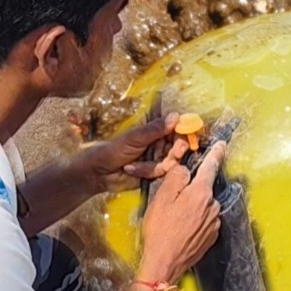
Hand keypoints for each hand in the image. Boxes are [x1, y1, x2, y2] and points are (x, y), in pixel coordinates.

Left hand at [75, 112, 191, 194]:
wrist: (100, 173)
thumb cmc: (113, 150)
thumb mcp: (134, 138)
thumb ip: (155, 129)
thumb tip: (175, 116)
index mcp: (154, 129)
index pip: (176, 126)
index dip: (185, 130)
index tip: (190, 135)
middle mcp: (159, 142)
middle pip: (179, 144)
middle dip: (177, 150)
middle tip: (176, 153)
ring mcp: (158, 157)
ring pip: (172, 160)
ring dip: (158, 164)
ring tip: (141, 164)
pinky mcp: (156, 172)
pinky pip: (163, 173)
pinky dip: (149, 172)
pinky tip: (133, 170)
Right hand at [137, 142, 226, 284]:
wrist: (164, 263)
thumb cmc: (160, 230)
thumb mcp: (162, 197)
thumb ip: (176, 177)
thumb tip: (185, 170)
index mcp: (201, 193)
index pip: (211, 166)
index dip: (216, 153)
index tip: (222, 144)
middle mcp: (213, 206)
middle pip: (204, 188)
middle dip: (192, 189)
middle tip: (173, 201)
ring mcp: (214, 223)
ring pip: (204, 205)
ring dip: (193, 206)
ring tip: (174, 219)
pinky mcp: (212, 236)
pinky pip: (204, 220)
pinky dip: (195, 220)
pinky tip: (181, 228)